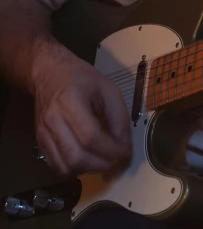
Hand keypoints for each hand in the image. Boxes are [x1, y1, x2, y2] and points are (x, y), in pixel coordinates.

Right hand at [32, 49, 131, 175]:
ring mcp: (43, 133)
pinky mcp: (39, 141)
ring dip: (88, 169)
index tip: (125, 151)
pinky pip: (56, 166)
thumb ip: (119, 117)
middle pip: (76, 157)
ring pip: (65, 166)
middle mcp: (53, 120)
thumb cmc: (81, 77)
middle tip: (116, 158)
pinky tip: (86, 158)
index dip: (110, 149)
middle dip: (101, 163)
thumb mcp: (108, 89)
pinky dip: (74, 169)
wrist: (49, 72)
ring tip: (102, 159)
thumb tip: (124, 146)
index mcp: (70, 101)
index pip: (90, 137)